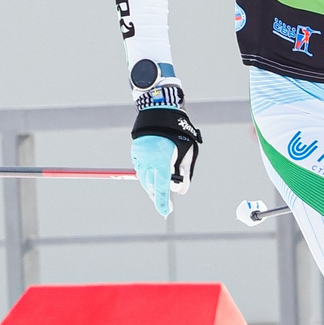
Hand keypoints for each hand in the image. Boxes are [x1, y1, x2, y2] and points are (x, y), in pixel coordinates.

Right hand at [129, 68, 199, 216]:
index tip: (166, 212)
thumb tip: (182, 191)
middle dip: (158, 197)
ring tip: (159, 190)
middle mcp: (149, 160)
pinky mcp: (135, 151)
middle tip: (166, 205)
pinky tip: (153, 174)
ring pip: (144, 179)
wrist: (161, 112)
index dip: (164, 202)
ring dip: (151, 186)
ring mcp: (140, 155)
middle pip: (151, 186)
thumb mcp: (188, 153)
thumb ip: (185, 173)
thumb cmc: (179, 133)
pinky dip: (146, 174)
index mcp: (163, 160)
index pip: (162, 187)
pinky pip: (140, 169)